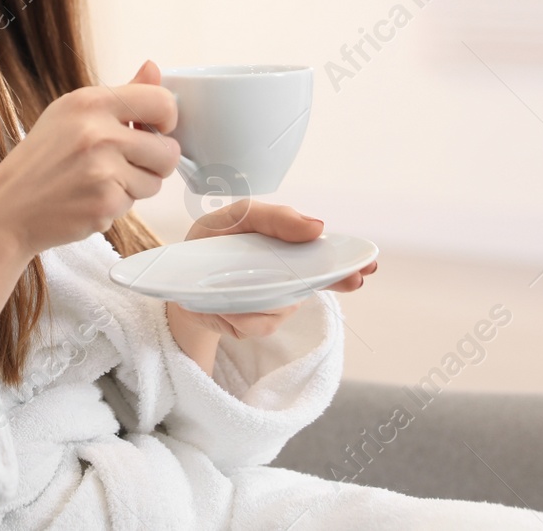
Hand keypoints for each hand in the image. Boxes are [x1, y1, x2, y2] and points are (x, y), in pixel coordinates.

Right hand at [0, 59, 179, 258]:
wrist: (8, 208)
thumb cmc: (41, 161)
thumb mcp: (71, 115)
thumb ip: (121, 95)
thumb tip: (154, 69)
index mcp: (89, 102)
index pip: (161, 101)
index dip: (167, 120)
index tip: (155, 130)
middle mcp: (97, 132)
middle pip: (169, 150)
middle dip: (154, 162)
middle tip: (125, 164)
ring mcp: (102, 169)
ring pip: (156, 181)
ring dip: (135, 186)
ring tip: (100, 182)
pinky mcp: (105, 202)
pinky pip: (136, 204)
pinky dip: (118, 205)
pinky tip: (90, 199)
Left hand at [165, 201, 377, 372]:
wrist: (175, 277)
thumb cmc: (210, 242)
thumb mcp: (235, 217)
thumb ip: (273, 217)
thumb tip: (317, 227)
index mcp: (284, 251)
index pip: (324, 257)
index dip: (348, 262)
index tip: (367, 264)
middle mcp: (283, 279)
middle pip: (314, 284)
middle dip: (334, 280)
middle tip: (352, 279)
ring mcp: (270, 305)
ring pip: (284, 306)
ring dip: (264, 295)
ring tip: (233, 281)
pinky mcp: (251, 327)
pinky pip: (257, 323)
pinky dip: (241, 312)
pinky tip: (225, 303)